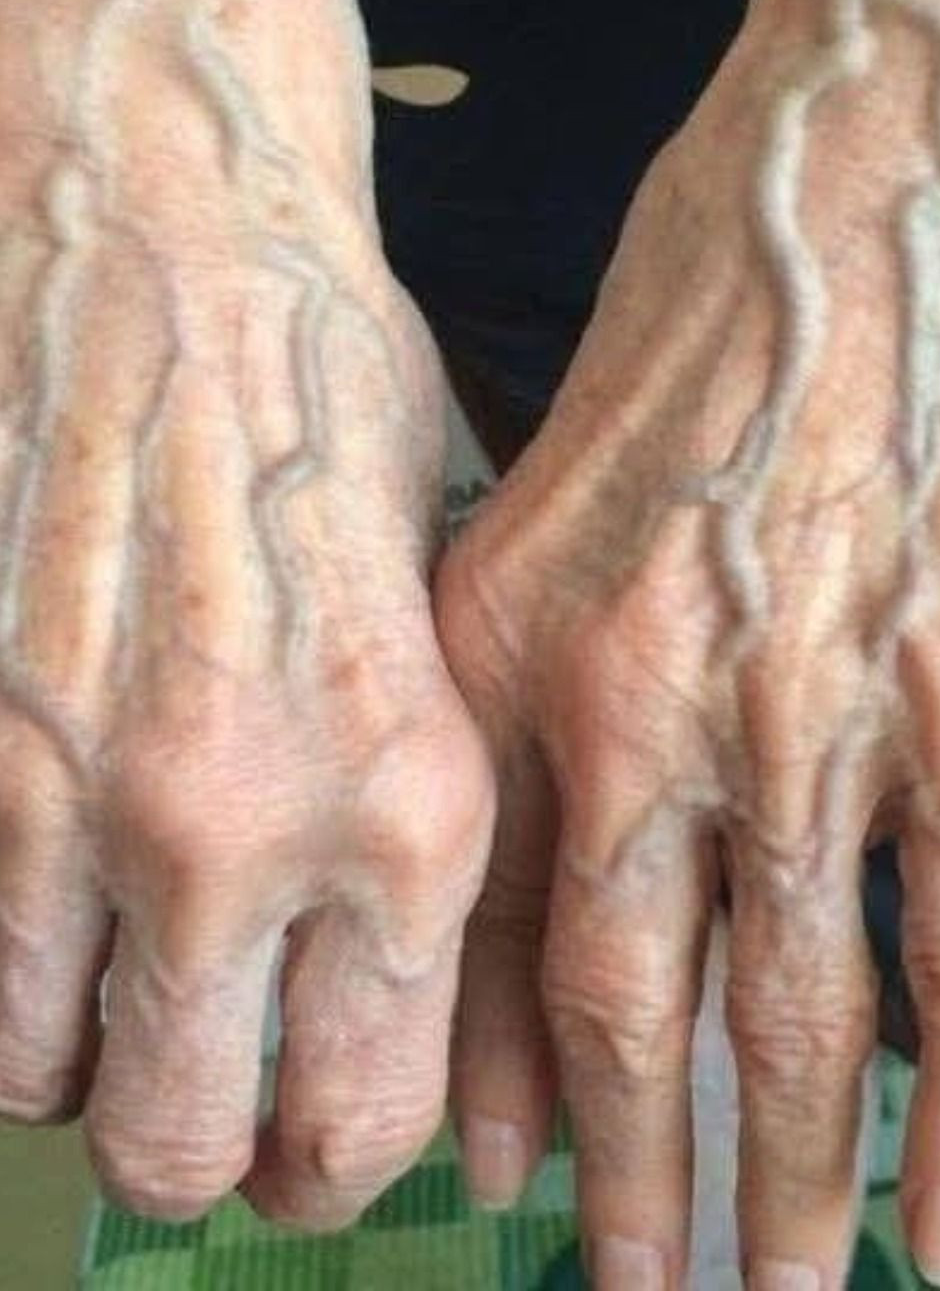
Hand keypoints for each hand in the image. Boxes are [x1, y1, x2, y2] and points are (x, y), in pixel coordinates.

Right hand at [0, 0, 490, 1228]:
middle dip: (198, 1148)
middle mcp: (245, 830)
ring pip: (38, 1082)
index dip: (336, 1158)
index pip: (370, 1117)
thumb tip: (390, 968)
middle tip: (202, 1087)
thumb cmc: (321, 405)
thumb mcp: (441, 621)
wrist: (163, 241)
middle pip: (183, 1152)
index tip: (313, 1138)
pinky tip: (39, 898)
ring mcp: (74, 798)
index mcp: (412, 805)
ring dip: (78, 1056)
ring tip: (116, 974)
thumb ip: (416, 818)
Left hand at [438, 0, 939, 1284]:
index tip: (513, 1196)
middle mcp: (651, 707)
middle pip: (631, 1013)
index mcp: (527, 657)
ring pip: (798, 1017)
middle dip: (639, 1192)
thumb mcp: (546, 491)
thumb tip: (524, 857)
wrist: (863, 175)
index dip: (501, 1084)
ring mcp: (816, 713)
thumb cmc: (700, 322)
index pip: (487, 924)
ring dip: (787, 1186)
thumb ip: (526, 681)